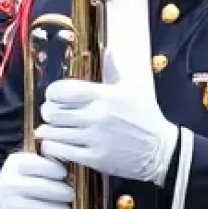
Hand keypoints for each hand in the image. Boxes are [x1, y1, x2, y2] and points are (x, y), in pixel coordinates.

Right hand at [0, 152, 72, 208]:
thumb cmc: (22, 182)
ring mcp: (10, 205)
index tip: (65, 175)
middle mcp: (10, 184)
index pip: (43, 165)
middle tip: (70, 195)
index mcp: (15, 164)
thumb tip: (72, 169)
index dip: (58, 171)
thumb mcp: (28, 165)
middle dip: (64, 194)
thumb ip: (47, 163)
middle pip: (46, 189)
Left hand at [36, 78, 176, 186]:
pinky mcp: (94, 158)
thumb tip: (109, 50)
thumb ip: (115, 69)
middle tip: (49, 113)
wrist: (160, 150)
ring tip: (49, 128)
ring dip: (47, 130)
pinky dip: (52, 146)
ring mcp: (95, 138)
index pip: (62, 90)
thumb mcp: (134, 87)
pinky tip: (55, 143)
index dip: (51, 93)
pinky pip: (60, 150)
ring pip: (54, 132)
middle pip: (53, 111)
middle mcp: (97, 116)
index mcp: (103, 96)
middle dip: (47, 111)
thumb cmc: (146, 116)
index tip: (53, 96)